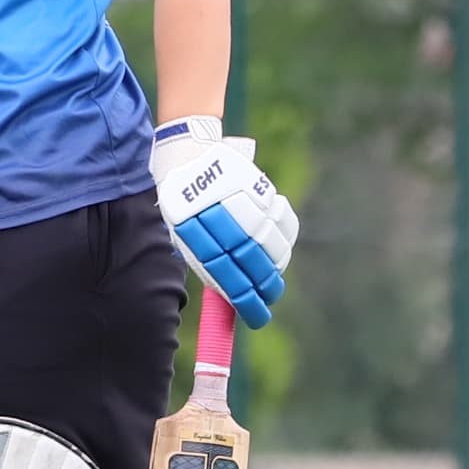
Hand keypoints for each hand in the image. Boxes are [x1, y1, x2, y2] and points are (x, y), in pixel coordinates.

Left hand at [151, 118, 296, 327]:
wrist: (188, 151)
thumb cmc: (185, 203)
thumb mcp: (184, 234)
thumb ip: (206, 263)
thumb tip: (233, 297)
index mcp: (192, 230)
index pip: (226, 275)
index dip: (245, 300)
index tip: (257, 317)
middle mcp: (218, 214)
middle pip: (252, 259)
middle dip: (265, 286)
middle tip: (269, 298)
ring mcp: (241, 197)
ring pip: (271, 240)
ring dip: (276, 264)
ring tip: (274, 276)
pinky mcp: (257, 183)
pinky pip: (282, 217)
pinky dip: (285, 236)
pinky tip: (280, 247)